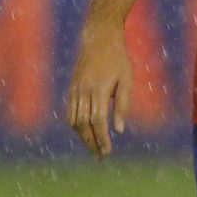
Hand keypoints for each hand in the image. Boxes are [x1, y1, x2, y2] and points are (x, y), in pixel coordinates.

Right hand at [66, 26, 131, 158]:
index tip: (107, 151)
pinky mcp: (71, 89)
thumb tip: (119, 130)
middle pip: (84, 125)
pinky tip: (84, 133)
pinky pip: (70, 112)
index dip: (102, 138)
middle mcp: (83, 92)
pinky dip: (76, 125)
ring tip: (94, 147)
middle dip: (91, 142)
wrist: (98, 40)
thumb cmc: (118, 60)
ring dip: (83, 136)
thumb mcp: (126, 81)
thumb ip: (123, 106)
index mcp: (99, 90)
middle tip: (100, 156)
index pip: (98, 121)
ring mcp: (74, 90)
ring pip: (74, 120)